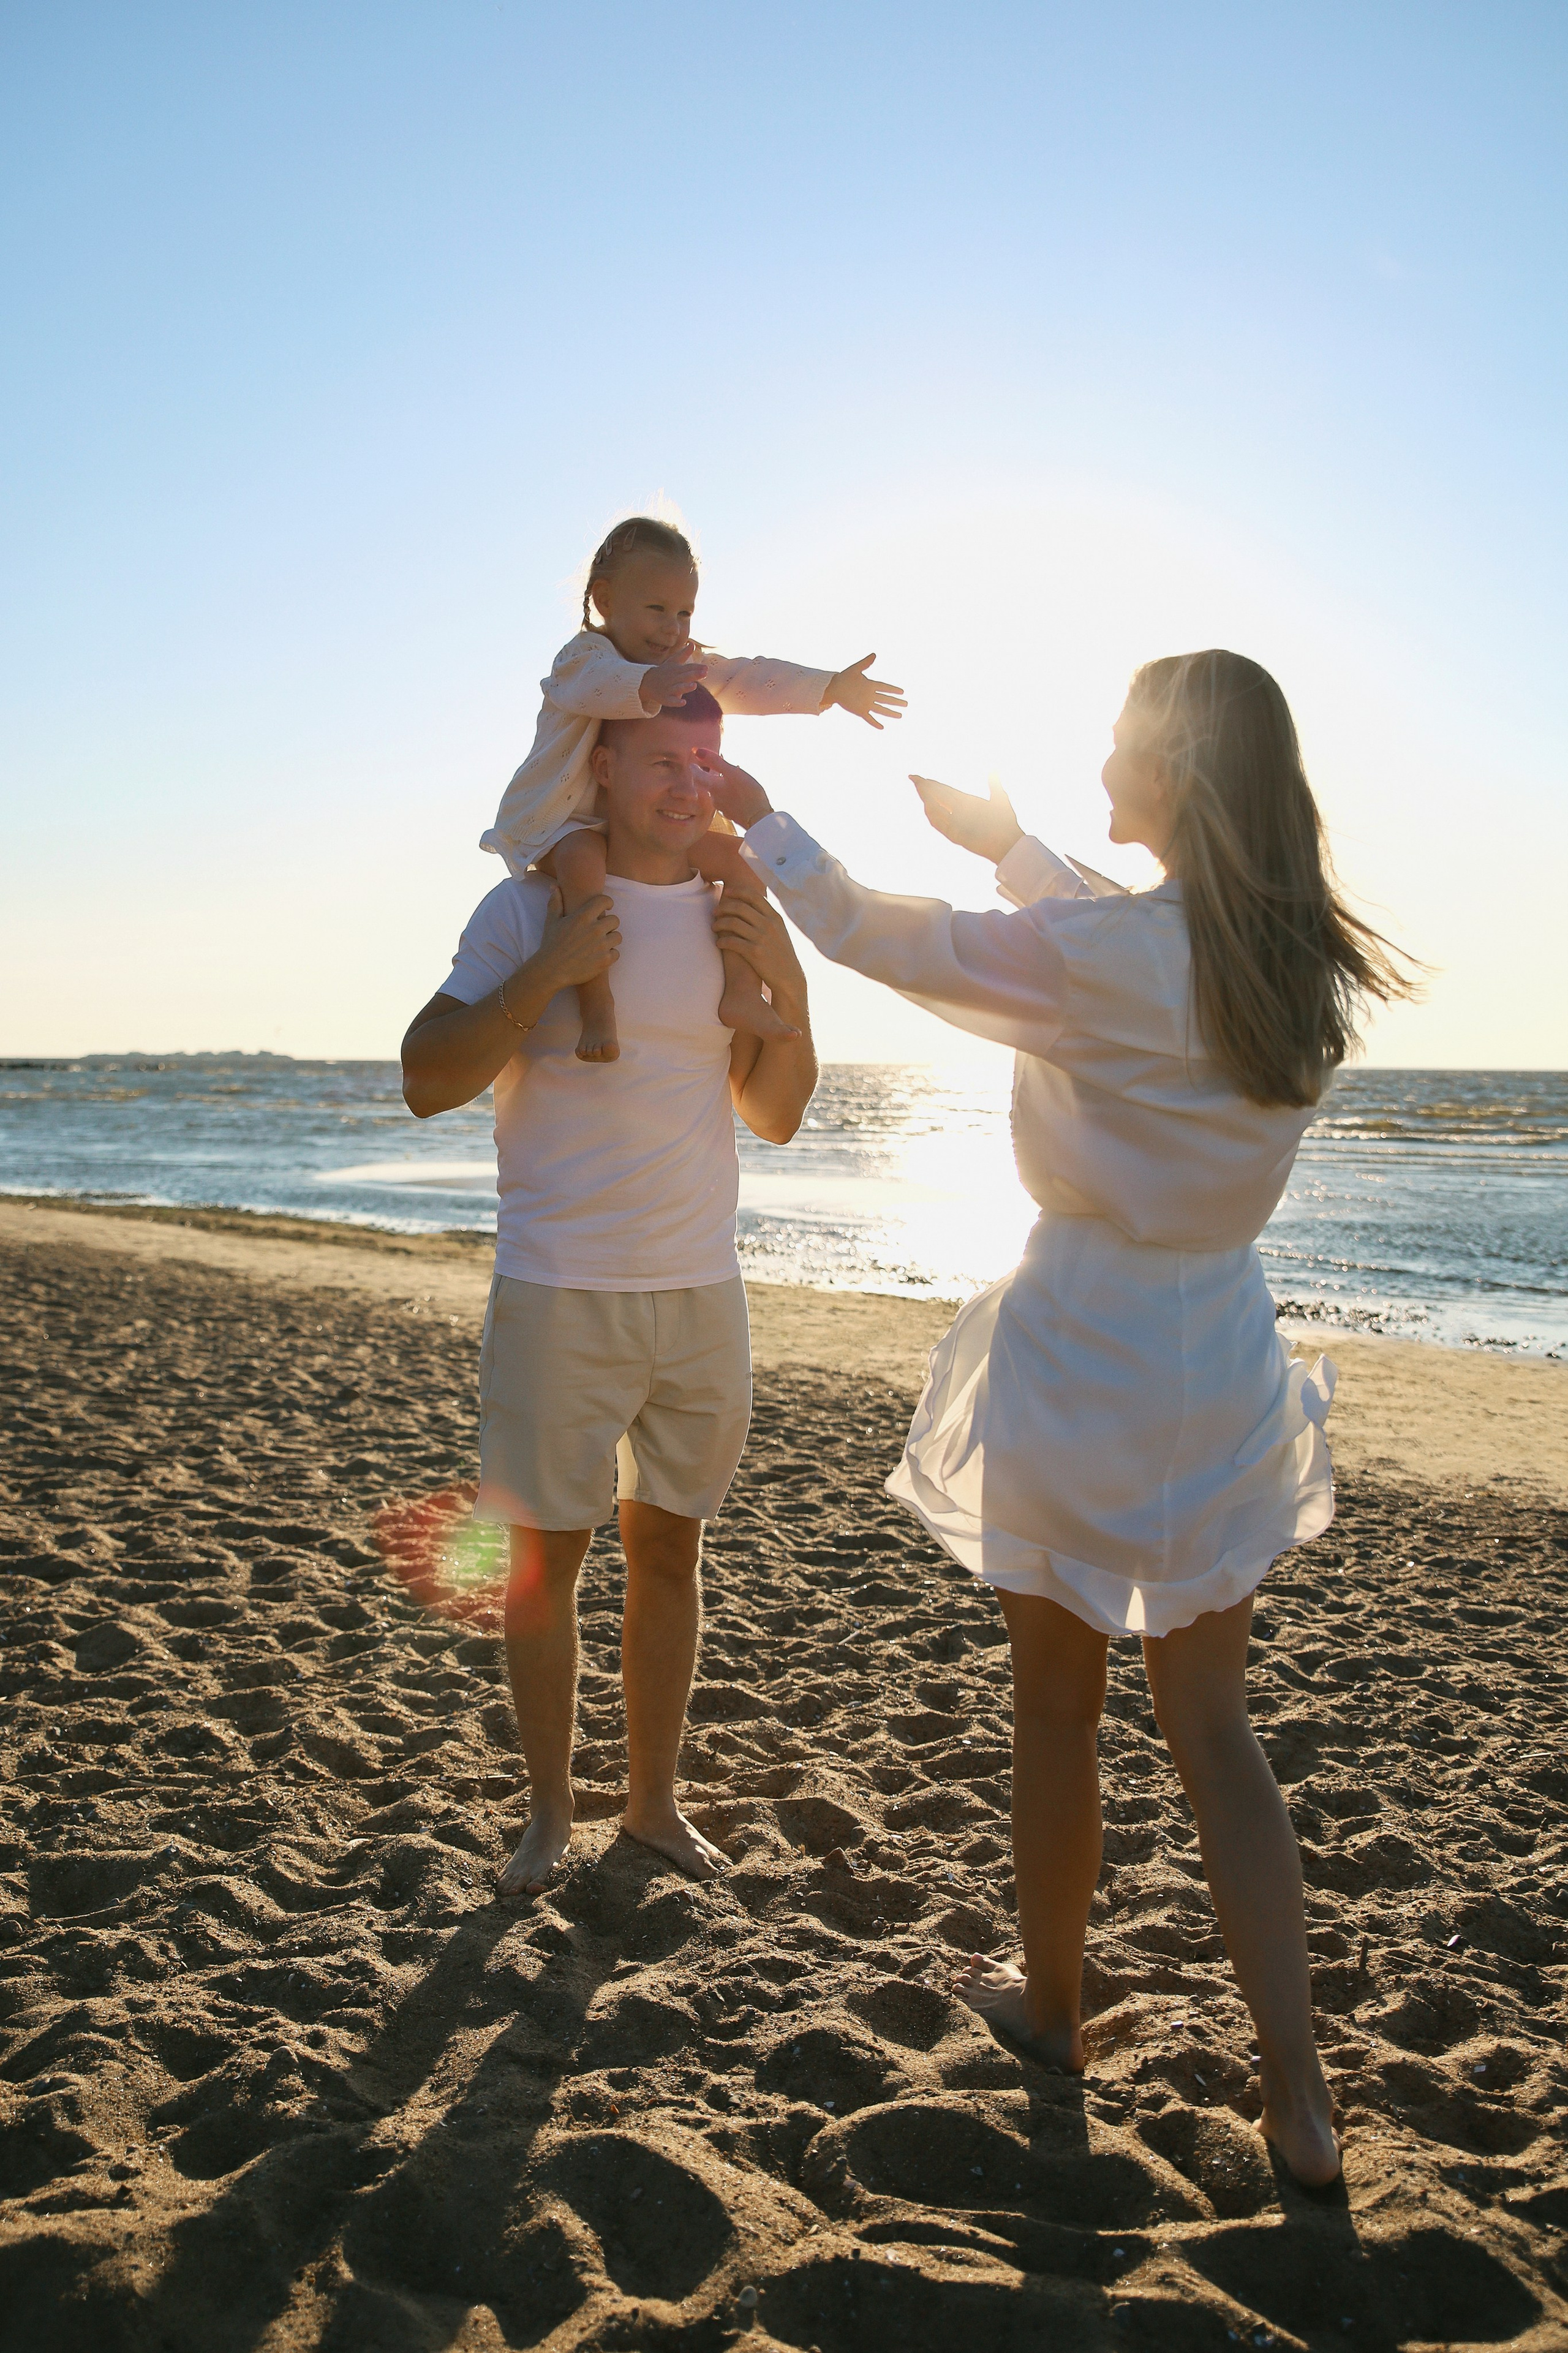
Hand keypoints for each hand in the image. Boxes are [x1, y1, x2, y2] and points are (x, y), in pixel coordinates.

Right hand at [536, 888, 620, 986]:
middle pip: (615, 920)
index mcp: (583, 917)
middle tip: (601, 930)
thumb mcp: (552, 921)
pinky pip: (617, 953)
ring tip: (601, 943)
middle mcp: (595, 929)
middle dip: (609, 924)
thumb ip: (556, 902)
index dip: (608, 903)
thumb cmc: (551, 944)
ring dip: (611, 939)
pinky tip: (600, 955)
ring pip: (618, 936)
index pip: (605, 901)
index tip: (607, 908)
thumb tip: (554, 886)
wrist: (551, 970)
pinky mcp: (605, 960)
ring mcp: (601, 945)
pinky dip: (611, 954)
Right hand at [640, 641, 708, 711]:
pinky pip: (671, 701)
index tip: (706, 668)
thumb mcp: (673, 662)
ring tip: (694, 685)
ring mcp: (669, 689)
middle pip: (685, 676)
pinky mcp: (665, 698)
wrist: (647, 681)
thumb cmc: (664, 671)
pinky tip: (683, 702)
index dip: (697, 668)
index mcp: (677, 670)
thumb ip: (684, 654)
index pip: (688, 668)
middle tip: (705, 673)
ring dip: (686, 687)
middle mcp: (673, 679)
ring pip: (678, 688)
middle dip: (694, 675)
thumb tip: (692, 644)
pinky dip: (676, 702)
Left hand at [693, 749, 771, 827]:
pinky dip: (727, 790)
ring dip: (718, 782)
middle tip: (708, 767)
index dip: (694, 768)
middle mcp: (714, 798)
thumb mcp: (732, 773)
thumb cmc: (747, 793)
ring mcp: (723, 807)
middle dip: (706, 775)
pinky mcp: (732, 812)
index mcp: (713, 787)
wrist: (759, 818)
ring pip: (716, 791)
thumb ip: (715, 762)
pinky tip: (736, 788)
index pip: (697, 775)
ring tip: (726, 775)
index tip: (693, 762)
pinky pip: (725, 798)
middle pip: (706, 784)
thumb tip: (697, 751)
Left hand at [712, 894, 807, 1013]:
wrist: (789, 977)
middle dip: (723, 907)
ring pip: (733, 923)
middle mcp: (769, 925)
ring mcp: (762, 938)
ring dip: (719, 924)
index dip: (737, 892)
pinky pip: (732, 942)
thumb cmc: (781, 953)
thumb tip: (755, 902)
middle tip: (715, 912)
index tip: (726, 893)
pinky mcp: (755, 953)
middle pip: (740, 907)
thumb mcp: (779, 931)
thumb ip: (768, 917)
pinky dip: (722, 941)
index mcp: (775, 917)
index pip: (754, 896)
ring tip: (714, 927)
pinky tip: (718, 943)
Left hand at [825, 653, 905, 728]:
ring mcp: (866, 704)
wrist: (833, 688)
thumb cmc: (844, 677)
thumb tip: (874, 654)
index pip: (885, 687)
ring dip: (890, 713)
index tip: (902, 692)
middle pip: (886, 699)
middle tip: (906, 704)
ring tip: (900, 716)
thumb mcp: (855, 669)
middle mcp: (870, 695)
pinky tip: (882, 727)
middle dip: (896, 702)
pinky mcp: (860, 711)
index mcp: (870, 685)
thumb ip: (865, 663)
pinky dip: (875, 723)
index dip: (893, 690)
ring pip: (881, 709)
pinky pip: (869, 718)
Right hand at [912, 773, 1022, 863]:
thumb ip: (993, 784)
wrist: (1009, 843)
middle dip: (926, 788)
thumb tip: (994, 769)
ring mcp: (956, 824)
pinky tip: (928, 807)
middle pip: (938, 798)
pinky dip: (935, 817)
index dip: (932, 784)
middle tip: (914, 778)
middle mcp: (958, 813)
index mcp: (965, 803)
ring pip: (937, 810)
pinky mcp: (957, 835)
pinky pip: (942, 825)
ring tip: (920, 788)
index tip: (919, 777)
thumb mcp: (999, 799)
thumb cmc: (1005, 823)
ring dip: (928, 799)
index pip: (944, 790)